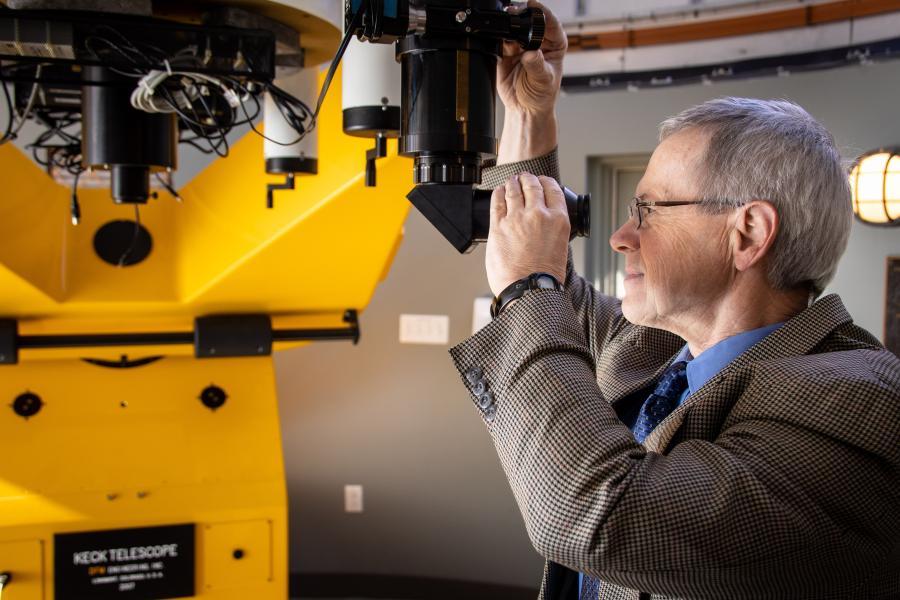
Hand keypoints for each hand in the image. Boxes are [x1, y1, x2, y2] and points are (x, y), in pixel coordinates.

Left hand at [486, 173, 569, 296]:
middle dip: (528, 179)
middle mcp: (538, 215)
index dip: (545, 181)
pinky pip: (497, 202)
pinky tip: (499, 191)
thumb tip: (543, 225)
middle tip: (524, 178)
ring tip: (511, 182)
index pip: (553, 189)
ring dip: (512, 183)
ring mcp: (517, 219)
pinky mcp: (498, 226)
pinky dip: (498, 193)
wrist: (529, 290)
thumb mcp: (560, 247)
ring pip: (514, 190)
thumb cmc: (544, 277)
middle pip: (532, 185)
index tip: (542, 181)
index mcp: (558, 220)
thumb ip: (551, 230)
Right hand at [496, 1, 566, 117]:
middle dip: (521, 15)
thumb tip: (531, 53)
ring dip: (507, 25)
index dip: (542, 12)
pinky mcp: (506, 52)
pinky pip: (500, 40)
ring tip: (504, 28)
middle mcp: (538, 41)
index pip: (550, 22)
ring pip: (513, 28)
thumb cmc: (542, 95)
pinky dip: (497, 37)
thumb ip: (537, 66)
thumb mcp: (544, 81)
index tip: (532, 6)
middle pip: (530, 21)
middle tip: (513, 13)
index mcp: (555, 43)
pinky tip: (498, 39)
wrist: (525, 109)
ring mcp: (521, 46)